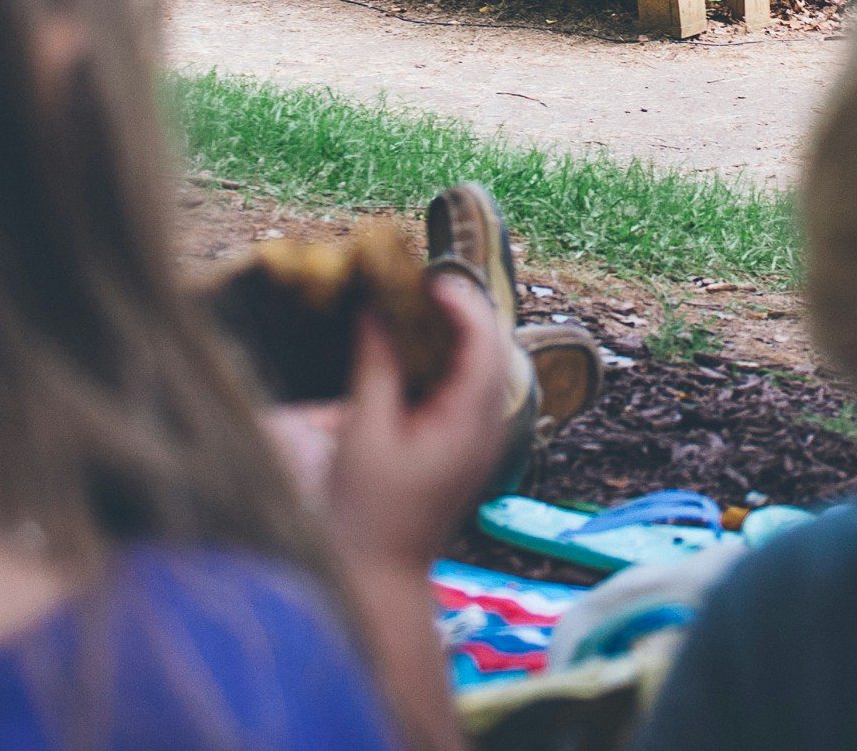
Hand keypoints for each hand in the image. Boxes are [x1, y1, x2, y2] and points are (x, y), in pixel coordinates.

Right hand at [322, 274, 509, 576]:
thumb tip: (375, 311)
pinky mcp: (468, 449)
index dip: (460, 301)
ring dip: (455, 333)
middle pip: (492, 348)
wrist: (380, 578)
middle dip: (461, 310)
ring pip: (485, 367)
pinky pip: (470, 389)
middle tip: (416, 284)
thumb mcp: (363, 432)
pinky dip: (448, 361)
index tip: (424, 278)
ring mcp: (483, 440)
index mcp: (469, 422)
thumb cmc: (367, 512)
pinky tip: (414, 351)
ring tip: (413, 308)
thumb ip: (376, 366)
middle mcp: (488, 428)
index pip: (484, 342)